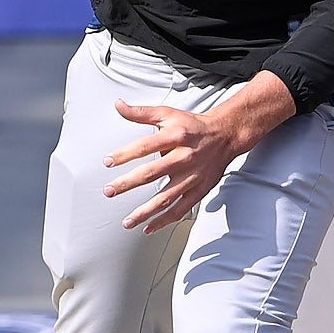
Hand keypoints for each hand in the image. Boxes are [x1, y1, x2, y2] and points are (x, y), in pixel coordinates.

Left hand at [102, 72, 294, 234]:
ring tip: (126, 221)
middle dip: (128, 184)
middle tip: (109, 191)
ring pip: (166, 198)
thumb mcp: (168, 113)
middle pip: (152, 174)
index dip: (125, 154)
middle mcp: (184, 158)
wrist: (225, 136)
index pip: (145, 146)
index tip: (108, 162)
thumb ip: (141, 113)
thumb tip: (118, 104)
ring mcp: (192, 177)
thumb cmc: (192, 125)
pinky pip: (181, 209)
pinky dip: (165, 220)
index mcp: (175, 136)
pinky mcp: (199, 190)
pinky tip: (148, 228)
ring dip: (145, 211)